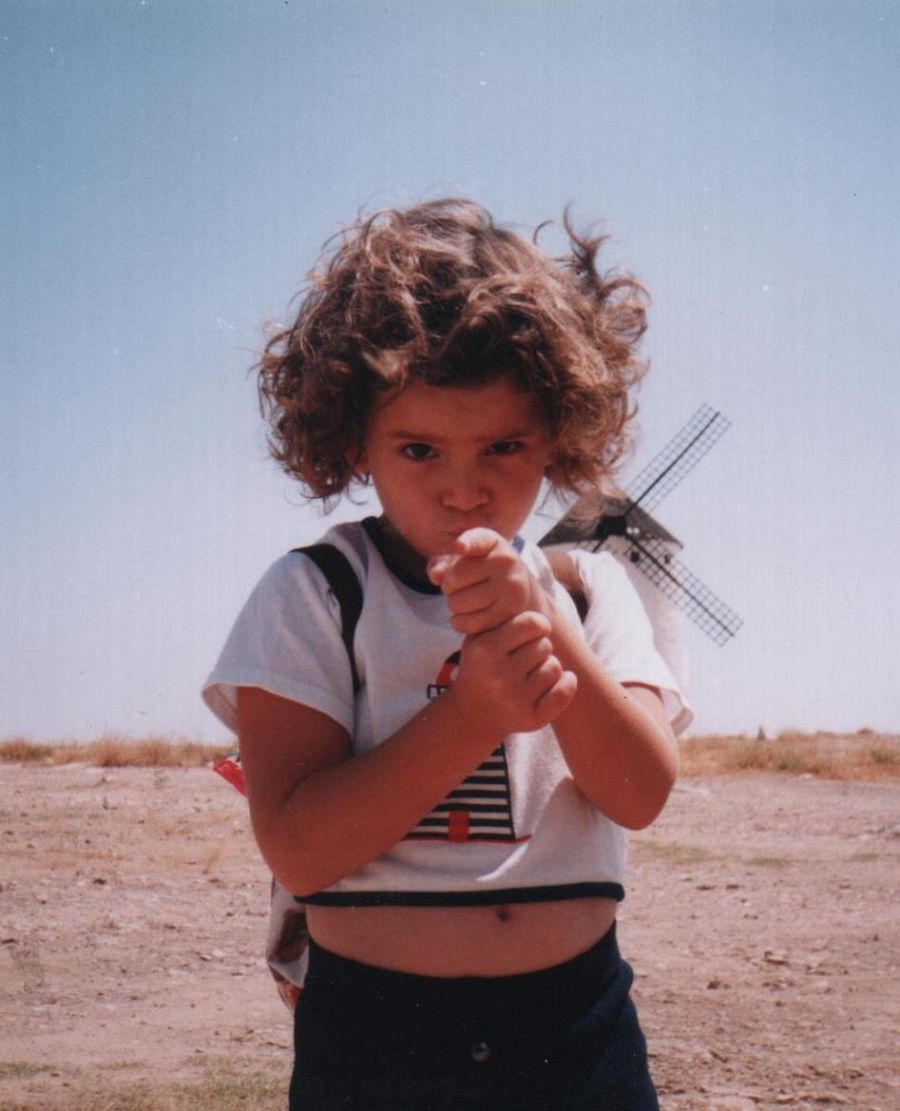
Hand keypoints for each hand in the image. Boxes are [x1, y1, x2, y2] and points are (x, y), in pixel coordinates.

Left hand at [428, 528, 549, 636]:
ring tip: (464, 600)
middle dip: (447, 586)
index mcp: (493, 542)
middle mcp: (507, 561)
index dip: (468, 543)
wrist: (517, 588)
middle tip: (458, 587)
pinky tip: (465, 616)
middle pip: (454, 579)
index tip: (459, 547)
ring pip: (458, 604)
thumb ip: (443, 564)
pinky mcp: (510, 613)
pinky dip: (459, 622)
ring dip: (453, 605)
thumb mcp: (463, 560)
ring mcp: (512, 587)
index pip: (479, 540)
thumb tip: (435, 575)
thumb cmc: (480, 570)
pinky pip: (469, 623)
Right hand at [449, 610, 577, 736]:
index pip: (532, 623)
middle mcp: (499, 675)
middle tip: (524, 657)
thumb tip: (541, 619)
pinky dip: (566, 684)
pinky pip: (564, 691)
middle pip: (545, 645)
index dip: (537, 624)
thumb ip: (502, 620)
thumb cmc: (482, 666)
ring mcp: (515, 699)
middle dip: (539, 647)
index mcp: (485, 650)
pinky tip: (560, 681)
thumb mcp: (479, 638)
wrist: (473, 714)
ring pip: (555, 667)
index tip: (533, 630)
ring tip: (529, 672)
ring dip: (547, 666)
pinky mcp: (531, 719)